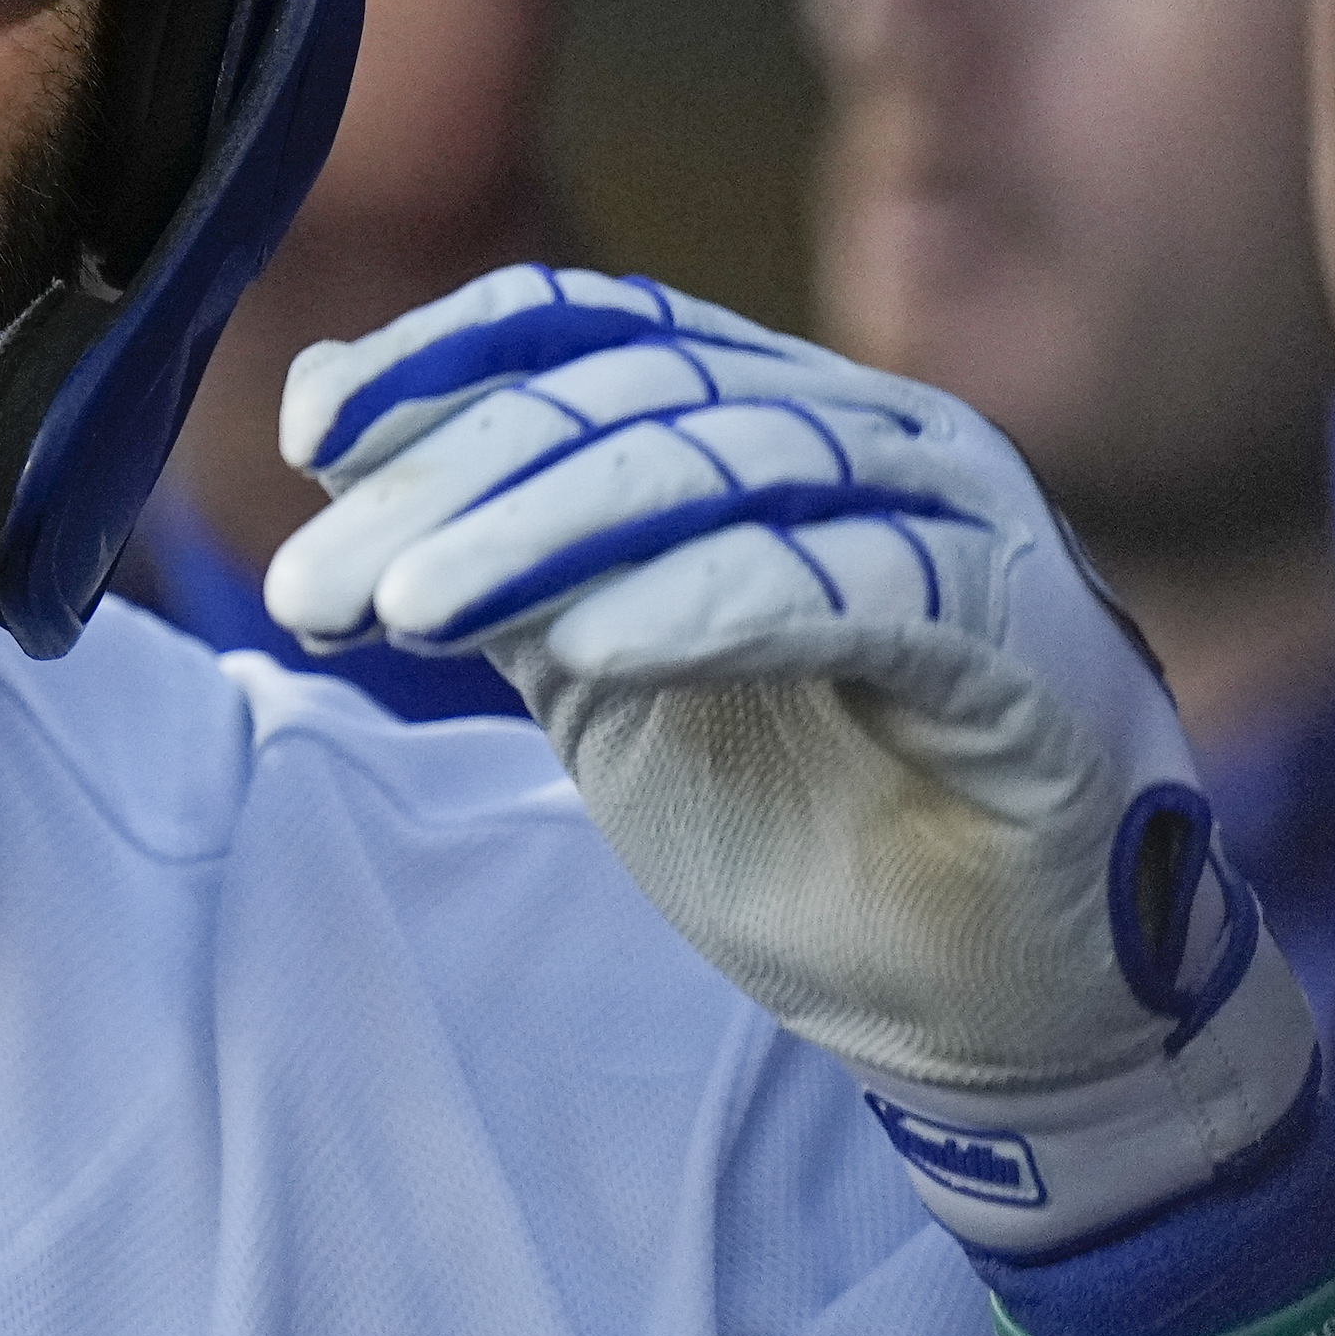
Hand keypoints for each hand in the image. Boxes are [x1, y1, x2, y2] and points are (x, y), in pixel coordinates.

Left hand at [268, 267, 1318, 1252]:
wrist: (994, 1003)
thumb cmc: (808, 820)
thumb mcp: (603, 672)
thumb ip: (498, 553)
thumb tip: (327, 423)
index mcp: (781, 415)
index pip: (595, 332)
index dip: (442, 362)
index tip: (310, 435)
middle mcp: (879, 436)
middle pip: (638, 399)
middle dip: (455, 482)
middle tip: (317, 581)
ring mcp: (964, 525)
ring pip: (728, 474)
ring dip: (543, 535)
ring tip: (410, 606)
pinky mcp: (1025, 645)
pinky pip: (851, 589)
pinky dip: (705, 602)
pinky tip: (585, 643)